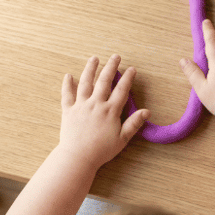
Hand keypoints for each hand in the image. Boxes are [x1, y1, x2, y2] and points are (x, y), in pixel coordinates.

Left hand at [59, 55, 150, 170]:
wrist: (78, 157)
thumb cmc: (101, 150)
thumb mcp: (122, 139)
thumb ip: (134, 123)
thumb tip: (147, 111)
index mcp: (110, 111)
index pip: (121, 90)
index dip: (127, 78)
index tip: (132, 69)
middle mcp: (96, 104)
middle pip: (104, 81)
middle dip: (111, 67)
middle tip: (115, 56)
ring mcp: (81, 106)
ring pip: (85, 83)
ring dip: (90, 69)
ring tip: (94, 58)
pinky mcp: (68, 110)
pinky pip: (67, 94)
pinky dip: (67, 84)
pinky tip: (68, 75)